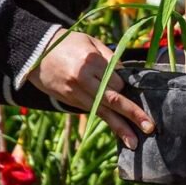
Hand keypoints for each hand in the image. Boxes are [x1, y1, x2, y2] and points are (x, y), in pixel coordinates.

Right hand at [27, 28, 154, 148]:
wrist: (36, 51)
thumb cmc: (68, 43)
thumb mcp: (91, 42)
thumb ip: (110, 59)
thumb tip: (127, 76)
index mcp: (90, 60)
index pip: (117, 80)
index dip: (127, 86)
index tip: (135, 89)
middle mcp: (83, 79)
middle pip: (113, 99)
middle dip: (132, 113)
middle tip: (149, 126)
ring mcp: (75, 92)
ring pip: (102, 111)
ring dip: (119, 127)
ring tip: (133, 142)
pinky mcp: (69, 101)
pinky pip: (92, 112)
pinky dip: (106, 121)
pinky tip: (117, 132)